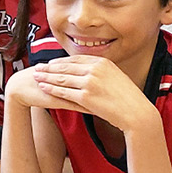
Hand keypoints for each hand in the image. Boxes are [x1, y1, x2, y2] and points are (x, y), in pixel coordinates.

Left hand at [15, 56, 154, 130]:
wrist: (136, 112)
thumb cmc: (128, 99)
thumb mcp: (116, 77)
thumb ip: (101, 72)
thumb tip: (89, 72)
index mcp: (102, 62)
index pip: (75, 59)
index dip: (60, 61)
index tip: (50, 63)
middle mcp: (95, 69)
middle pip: (66, 67)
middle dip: (49, 68)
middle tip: (37, 68)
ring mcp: (90, 82)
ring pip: (62, 78)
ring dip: (46, 77)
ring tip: (35, 77)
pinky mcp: (86, 97)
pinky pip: (64, 92)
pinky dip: (51, 90)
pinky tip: (43, 88)